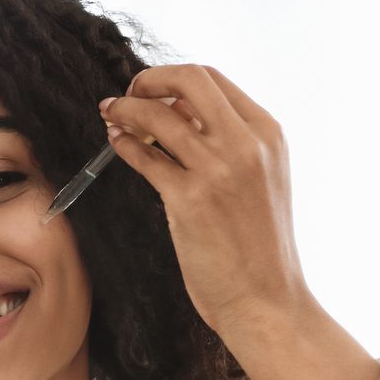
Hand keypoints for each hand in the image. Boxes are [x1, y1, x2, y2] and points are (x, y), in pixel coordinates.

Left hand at [99, 64, 309, 330]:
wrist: (267, 301)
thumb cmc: (260, 248)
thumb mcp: (261, 182)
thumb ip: (230, 144)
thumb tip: (177, 113)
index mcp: (268, 135)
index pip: (213, 79)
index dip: (174, 78)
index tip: (154, 92)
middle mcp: (247, 144)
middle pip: (188, 79)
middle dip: (149, 79)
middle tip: (129, 94)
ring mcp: (219, 170)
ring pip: (158, 114)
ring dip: (125, 109)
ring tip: (110, 116)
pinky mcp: (190, 200)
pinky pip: (144, 155)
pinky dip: (123, 143)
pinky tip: (116, 144)